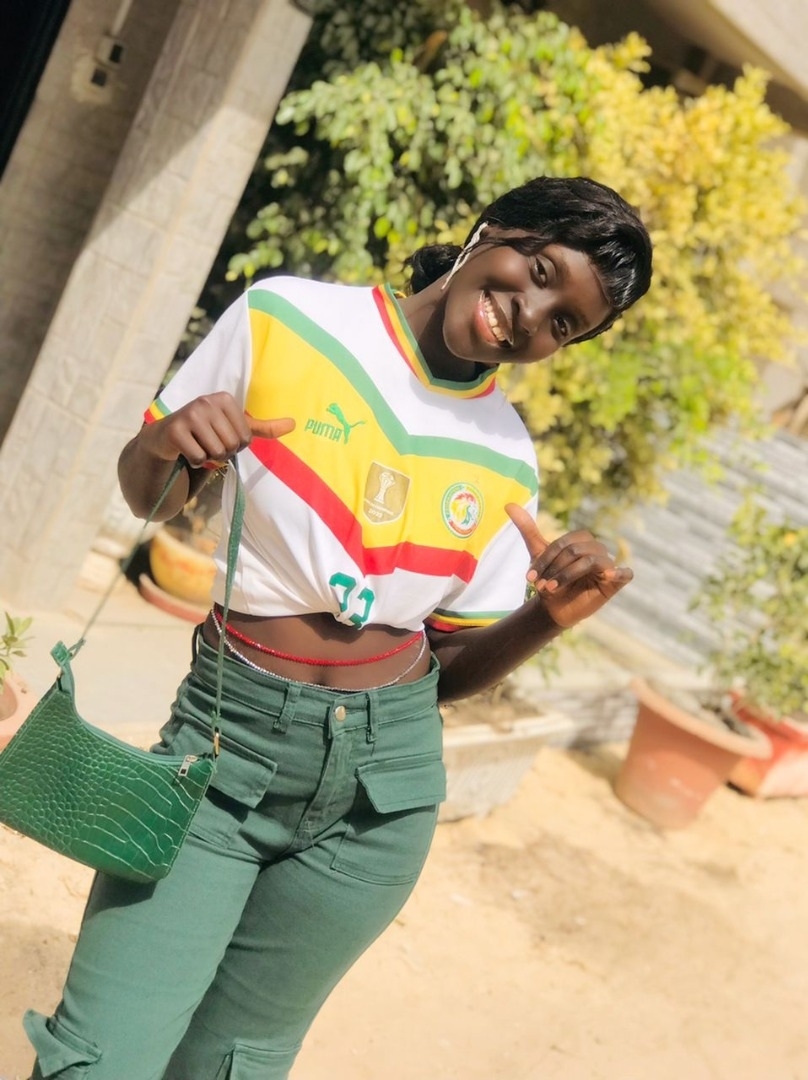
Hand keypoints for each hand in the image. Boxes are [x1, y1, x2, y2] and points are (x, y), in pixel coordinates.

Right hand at [143, 392, 295, 466]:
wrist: (168, 436)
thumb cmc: (207, 431)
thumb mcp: (235, 426)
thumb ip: (264, 427)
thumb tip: (293, 424)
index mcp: (225, 399)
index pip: (245, 438)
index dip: (235, 445)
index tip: (221, 436)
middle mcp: (207, 402)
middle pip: (231, 445)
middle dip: (222, 453)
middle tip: (209, 444)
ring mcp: (189, 414)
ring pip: (216, 453)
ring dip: (209, 458)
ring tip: (199, 446)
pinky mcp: (175, 430)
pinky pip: (199, 458)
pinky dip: (195, 462)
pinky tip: (187, 451)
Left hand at [505, 503, 632, 627]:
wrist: (555, 607)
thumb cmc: (549, 579)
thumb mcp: (537, 553)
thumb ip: (528, 529)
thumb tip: (509, 505)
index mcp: (581, 540)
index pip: (564, 543)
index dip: (545, 559)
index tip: (529, 577)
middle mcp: (597, 549)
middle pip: (576, 551)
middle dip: (555, 569)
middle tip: (540, 586)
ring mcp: (608, 565)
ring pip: (590, 562)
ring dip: (567, 576)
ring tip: (551, 589)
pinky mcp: (615, 582)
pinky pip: (625, 574)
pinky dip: (620, 573)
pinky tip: (609, 576)